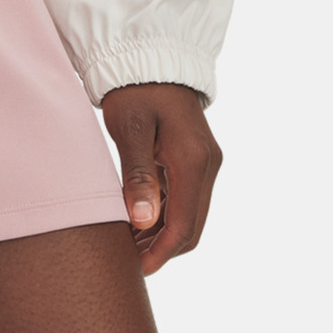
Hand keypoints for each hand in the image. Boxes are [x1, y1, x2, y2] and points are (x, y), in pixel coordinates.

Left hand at [101, 84, 222, 276]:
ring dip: (160, 236)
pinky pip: (183, 202)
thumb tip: (142, 222)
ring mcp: (204, 164)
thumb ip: (137, 177)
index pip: (184, 226)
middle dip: (161, 250)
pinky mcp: (195, 162)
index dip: (160, 253)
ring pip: (188, 217)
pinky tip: (135, 223)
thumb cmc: (135, 92)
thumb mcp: (130, 131)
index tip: (135, 271)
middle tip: (126, 263)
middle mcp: (207, 166)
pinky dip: (162, 219)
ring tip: (125, 245)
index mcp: (194, 161)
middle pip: (190, 228)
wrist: (151, 61)